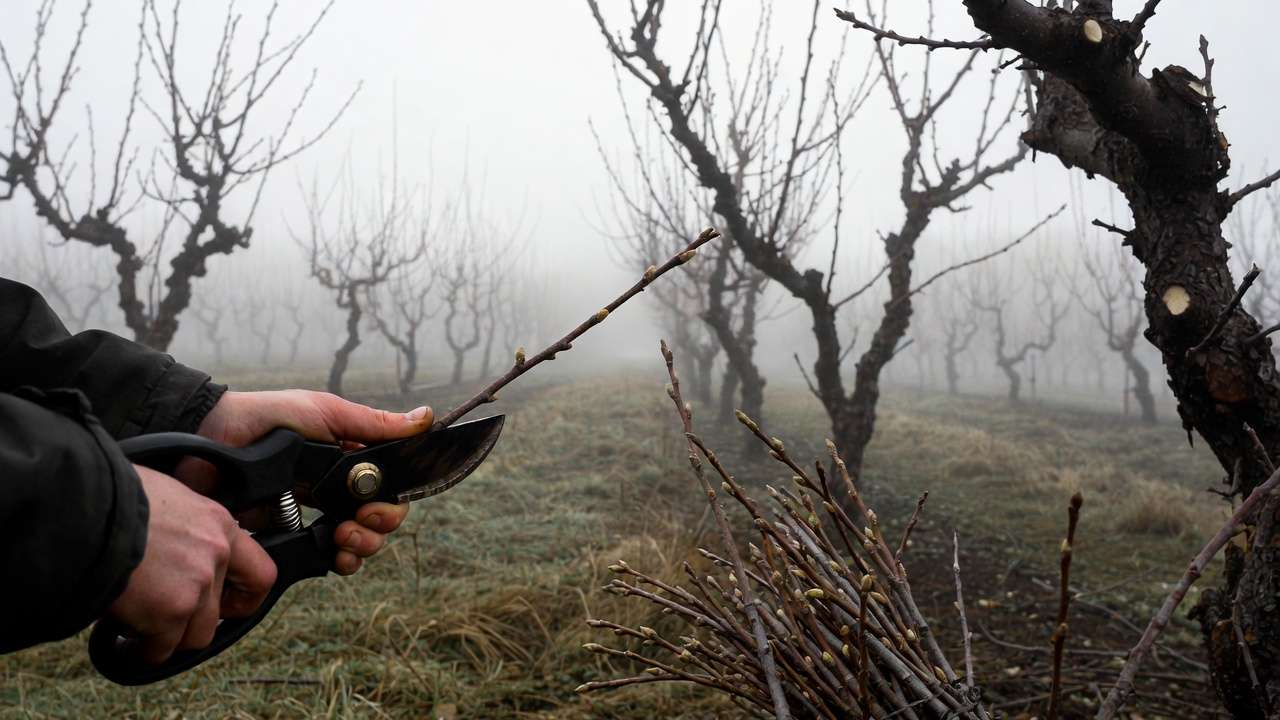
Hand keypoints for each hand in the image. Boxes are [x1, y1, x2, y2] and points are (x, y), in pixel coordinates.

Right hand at [108, 466, 276, 662]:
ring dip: (165, 637)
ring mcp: (196, 585)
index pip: (260, 573)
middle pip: (218, 615)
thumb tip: (169, 545)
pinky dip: (139, 650)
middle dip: (190, 623)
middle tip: (163, 619)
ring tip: (135, 625)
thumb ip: (181, 527)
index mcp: (218, 523)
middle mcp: (216, 555)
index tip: (226, 608)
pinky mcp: (169, 611)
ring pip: (193, 637)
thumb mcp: (163, 496)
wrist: (81, 505)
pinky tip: (119, 637)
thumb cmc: (111, 494)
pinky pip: (159, 649)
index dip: (243, 598)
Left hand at [188, 390, 431, 574]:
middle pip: (380, 521)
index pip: (388, 490)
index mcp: (349, 461)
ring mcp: (315, 516)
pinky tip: (335, 555)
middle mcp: (337, 490)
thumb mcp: (324, 412)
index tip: (376, 505)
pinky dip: (340, 561)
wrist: (211, 440)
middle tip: (358, 523)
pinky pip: (326, 558)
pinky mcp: (290, 537)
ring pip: (360, 543)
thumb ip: (373, 424)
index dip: (391, 503)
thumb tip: (424, 419)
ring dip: (363, 546)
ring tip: (343, 538)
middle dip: (378, 528)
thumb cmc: (266, 418)